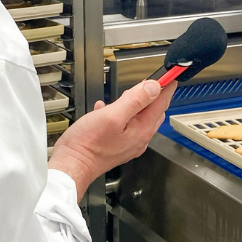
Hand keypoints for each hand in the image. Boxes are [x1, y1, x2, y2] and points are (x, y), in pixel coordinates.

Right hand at [48, 80, 176, 199]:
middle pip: (153, 111)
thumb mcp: (112, 115)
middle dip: (152, 95)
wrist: (72, 165)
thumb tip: (153, 87)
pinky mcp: (117, 145)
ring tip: (126, 95)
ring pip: (139, 118)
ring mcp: (129, 143)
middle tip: (147, 82)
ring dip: (135, 104)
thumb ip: (135, 100)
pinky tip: (105, 109)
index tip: (169, 76)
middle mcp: (139, 138)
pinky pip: (125, 125)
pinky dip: (119, 113)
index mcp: (141, 129)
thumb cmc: (88, 144)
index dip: (165, 87)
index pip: (161, 103)